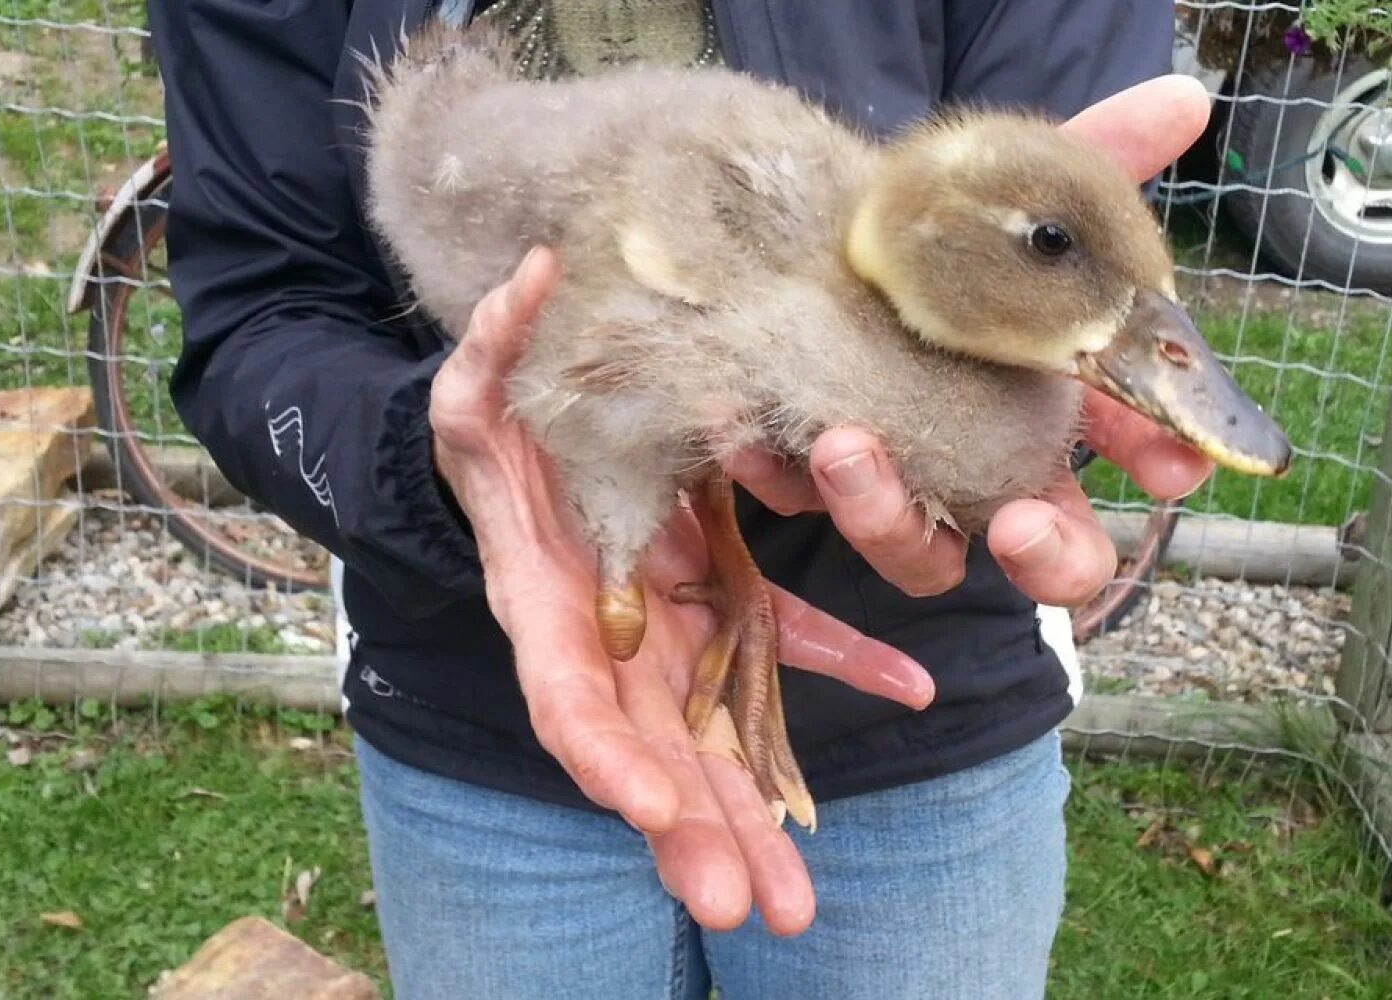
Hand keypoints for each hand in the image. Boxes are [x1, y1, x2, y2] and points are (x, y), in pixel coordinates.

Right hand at [428, 247, 934, 935]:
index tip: (655, 808)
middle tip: (753, 907)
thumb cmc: (497, 424)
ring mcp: (666, 636)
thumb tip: (533, 273)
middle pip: (651, 757)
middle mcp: (606, 642)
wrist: (532, 439)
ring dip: (758, 813)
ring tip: (804, 899)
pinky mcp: (718, 604)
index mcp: (544, 604)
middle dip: (698, 831)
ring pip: (716, 738)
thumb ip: (494, 346)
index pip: (567, 699)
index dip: (607, 757)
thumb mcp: (478, 382)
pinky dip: (849, 665)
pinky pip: (785, 649)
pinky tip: (913, 689)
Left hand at [726, 74, 1219, 606]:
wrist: (818, 214)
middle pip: (1039, 551)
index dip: (1160, 471)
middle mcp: (985, 458)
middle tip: (1021, 525)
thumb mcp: (1018, 182)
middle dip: (1045, 557)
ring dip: (883, 514)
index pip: (1138, 463)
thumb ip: (1102, 149)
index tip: (1167, 471)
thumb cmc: (944, 221)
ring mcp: (897, 475)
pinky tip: (741, 416)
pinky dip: (766, 463)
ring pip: (910, 547)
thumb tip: (1184, 95)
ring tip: (845, 446)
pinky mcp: (803, 467)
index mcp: (1056, 404)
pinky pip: (787, 491)